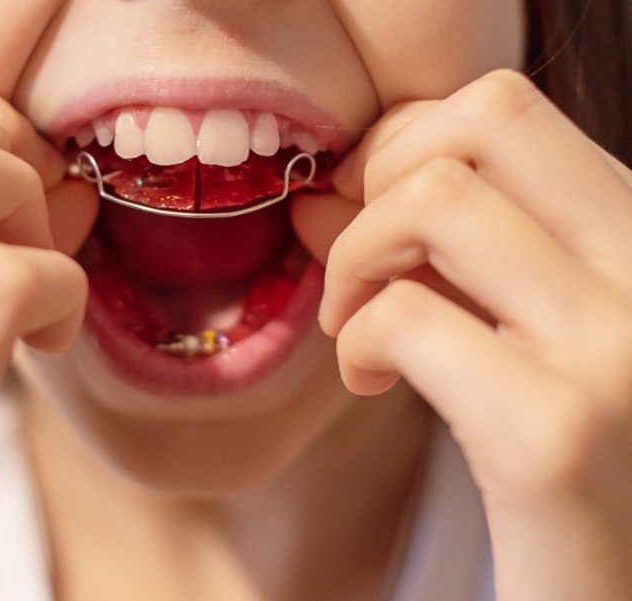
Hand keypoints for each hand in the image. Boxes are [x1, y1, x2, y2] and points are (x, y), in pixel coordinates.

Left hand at [292, 69, 631, 600]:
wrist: (615, 582)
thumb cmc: (569, 462)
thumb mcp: (509, 327)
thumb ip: (426, 254)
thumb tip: (318, 193)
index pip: (507, 110)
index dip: (406, 147)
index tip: (371, 212)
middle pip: (482, 122)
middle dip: (381, 175)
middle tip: (361, 262)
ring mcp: (619, 346)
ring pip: (438, 200)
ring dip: (357, 259)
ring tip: (356, 326)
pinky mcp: (555, 433)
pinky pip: (405, 317)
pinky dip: (357, 339)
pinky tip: (368, 381)